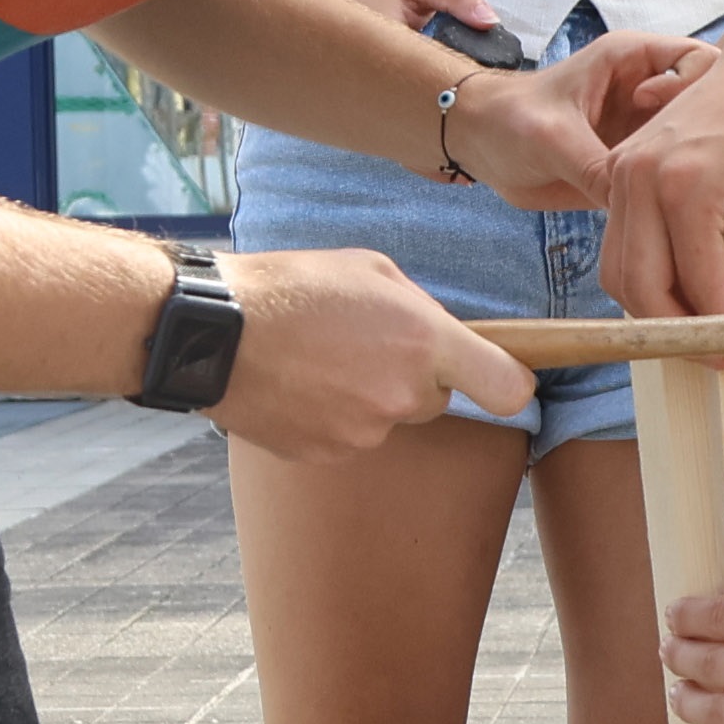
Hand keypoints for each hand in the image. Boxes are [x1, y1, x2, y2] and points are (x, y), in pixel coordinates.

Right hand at [207, 246, 533, 457]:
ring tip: (316, 357)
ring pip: (385, 418)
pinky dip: (328, 415)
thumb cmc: (291, 286)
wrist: (214, 332)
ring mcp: (364, 431)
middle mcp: (403, 396)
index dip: (509, 384)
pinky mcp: (326, 454)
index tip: (504, 380)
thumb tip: (435, 334)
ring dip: (363, 394)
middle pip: (433, 400)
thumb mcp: (370, 269)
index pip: (507, 388)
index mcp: (424, 342)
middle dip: (411, 377)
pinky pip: (345, 435)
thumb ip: (417, 307)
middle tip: (362, 342)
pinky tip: (297, 382)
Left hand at [451, 30, 702, 208]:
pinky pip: (668, 182)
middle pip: (707, 108)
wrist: (478, 145)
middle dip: (709, 139)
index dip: (699, 89)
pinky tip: (675, 221)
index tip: (668, 120)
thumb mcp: (551, 136)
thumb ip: (594, 166)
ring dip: (695, 175)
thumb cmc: (508, 118)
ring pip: (693, 149)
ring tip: (689, 205)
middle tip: (697, 175)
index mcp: (634, 60)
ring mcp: (644, 131)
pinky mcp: (634, 166)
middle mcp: (648, 94)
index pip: (700, 59)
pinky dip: (675, 201)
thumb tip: (637, 205)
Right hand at [603, 36, 723, 313]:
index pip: (695, 287)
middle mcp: (640, 178)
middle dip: (679, 334)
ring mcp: (622, 171)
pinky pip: (617, 243)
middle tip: (721, 353)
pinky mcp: (619, 169)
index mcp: (685, 186)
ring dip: (654, 311)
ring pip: (618, 273)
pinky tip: (684, 290)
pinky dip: (643, 276)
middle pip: (640, 289)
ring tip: (702, 327)